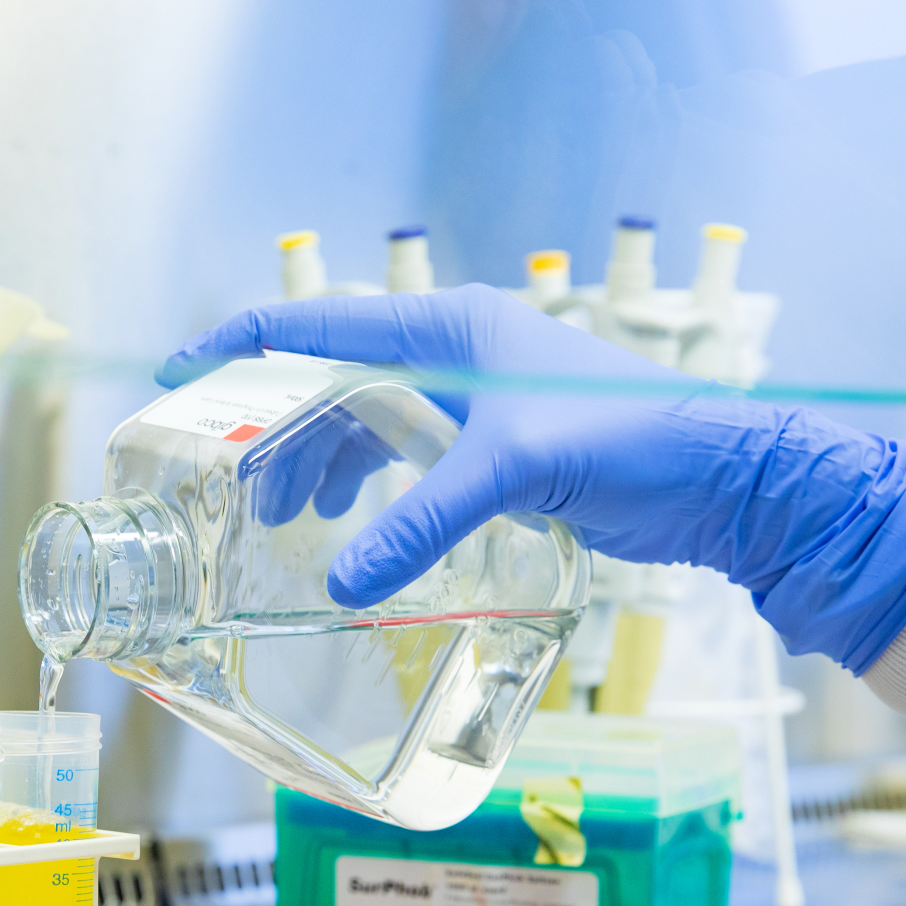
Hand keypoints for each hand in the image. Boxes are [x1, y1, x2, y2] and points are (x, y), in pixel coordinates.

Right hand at [158, 286, 905, 674]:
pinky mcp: (504, 447)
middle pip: (334, 378)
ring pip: (369, 422)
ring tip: (289, 524)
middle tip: (241, 498)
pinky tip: (359, 532)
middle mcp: (458, 351)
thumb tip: (344, 582)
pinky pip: (410, 458)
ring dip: (324, 467)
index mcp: (450, 326)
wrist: (730, 477)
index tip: (175, 375)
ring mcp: (480, 399)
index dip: (241, 345)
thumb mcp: (516, 472)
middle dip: (278, 433)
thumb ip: (423, 522)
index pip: (320, 323)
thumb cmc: (636, 443)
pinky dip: (374, 490)